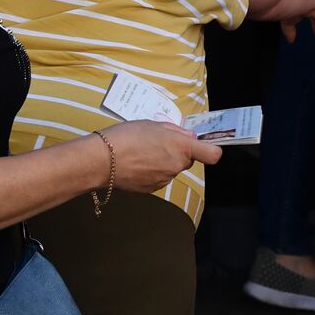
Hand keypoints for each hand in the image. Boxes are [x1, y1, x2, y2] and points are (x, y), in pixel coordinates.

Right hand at [100, 120, 221, 193]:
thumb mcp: (153, 124)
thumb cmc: (127, 135)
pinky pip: (159, 178)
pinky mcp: (152, 190)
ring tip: (142, 153)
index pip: (213, 154)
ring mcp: (164, 180)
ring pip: (172, 169)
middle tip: (158, 142)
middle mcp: (177, 166)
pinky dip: (152, 172)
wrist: (102, 160)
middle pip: (187, 160)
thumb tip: (189, 137)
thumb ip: (175, 131)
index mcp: (181, 148)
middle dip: (178, 152)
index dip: (210, 149)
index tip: (200, 146)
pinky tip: (136, 164)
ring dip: (163, 162)